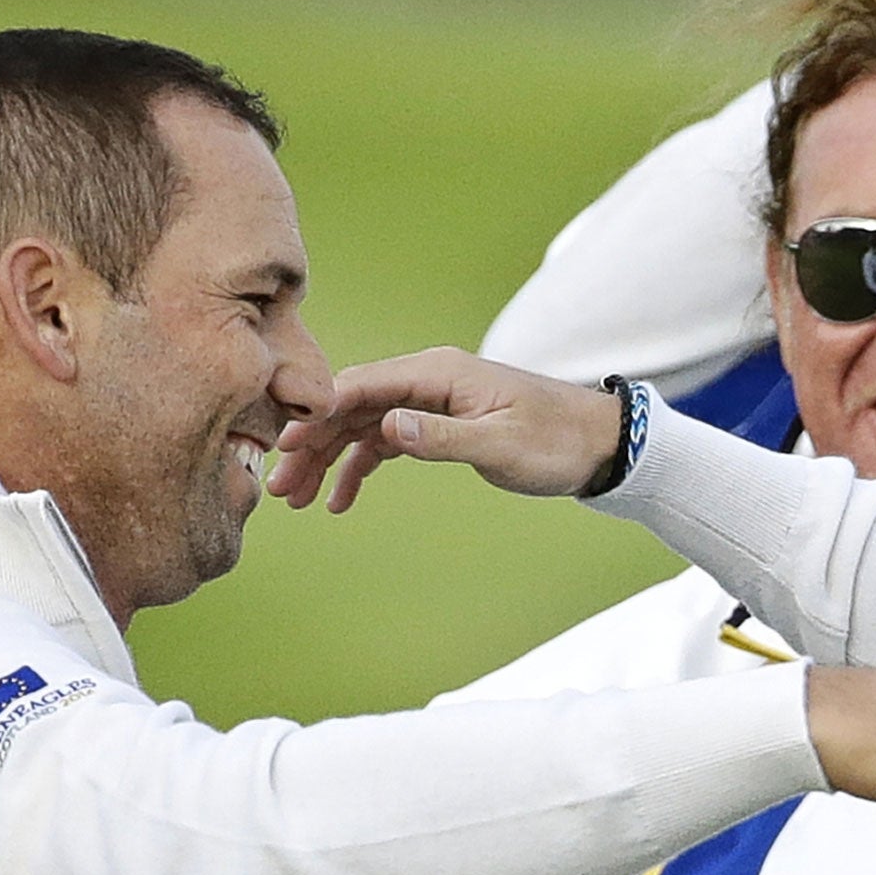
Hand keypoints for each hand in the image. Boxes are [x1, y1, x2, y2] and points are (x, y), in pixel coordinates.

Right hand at [269, 346, 622, 511]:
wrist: (597, 444)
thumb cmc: (556, 442)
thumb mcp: (500, 446)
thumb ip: (442, 437)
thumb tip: (388, 428)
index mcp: (438, 373)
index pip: (362, 385)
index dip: (317, 412)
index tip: (284, 442)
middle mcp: (428, 380)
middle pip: (352, 407)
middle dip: (311, 445)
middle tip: (278, 485)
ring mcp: (430, 401)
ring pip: (362, 427)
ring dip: (328, 462)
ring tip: (296, 501)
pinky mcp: (437, 424)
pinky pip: (385, 442)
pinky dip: (360, 469)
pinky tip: (340, 501)